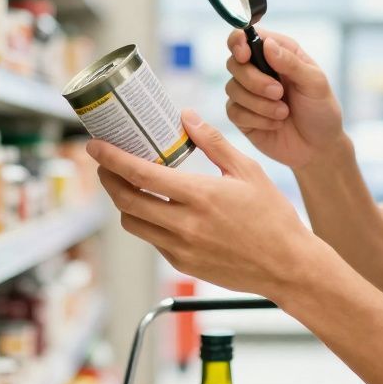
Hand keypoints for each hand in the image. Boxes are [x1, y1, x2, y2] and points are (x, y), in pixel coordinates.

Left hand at [88, 110, 323, 296]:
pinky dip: (146, 220)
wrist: (287, 266)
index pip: (139, 174)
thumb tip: (186, 116)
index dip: (111, 158)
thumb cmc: (273, 217)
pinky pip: (152, 239)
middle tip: (105, 163)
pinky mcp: (183, 264)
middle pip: (125, 201)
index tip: (95, 146)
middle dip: (108, 179)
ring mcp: (181, 248)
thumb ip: (213, 142)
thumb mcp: (248, 171)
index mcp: (199, 196)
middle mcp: (184, 225)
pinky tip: (156, 207)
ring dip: (123, 202)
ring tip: (127, 184)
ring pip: (133, 223)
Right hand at [225, 29, 342, 169]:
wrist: (319, 148)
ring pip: (232, 88)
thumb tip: (267, 44)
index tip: (244, 55)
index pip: (246, 36)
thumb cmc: (321, 110)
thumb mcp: (315, 83)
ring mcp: (248, 93)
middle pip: (234, 63)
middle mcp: (259, 69)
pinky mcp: (242, 115)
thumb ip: (291, 62)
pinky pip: (234, 111)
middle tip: (279, 93)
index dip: (238, 42)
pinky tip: (275, 124)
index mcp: (278, 53)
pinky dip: (256, 119)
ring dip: (259, 103)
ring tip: (283, 113)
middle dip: (254, 80)